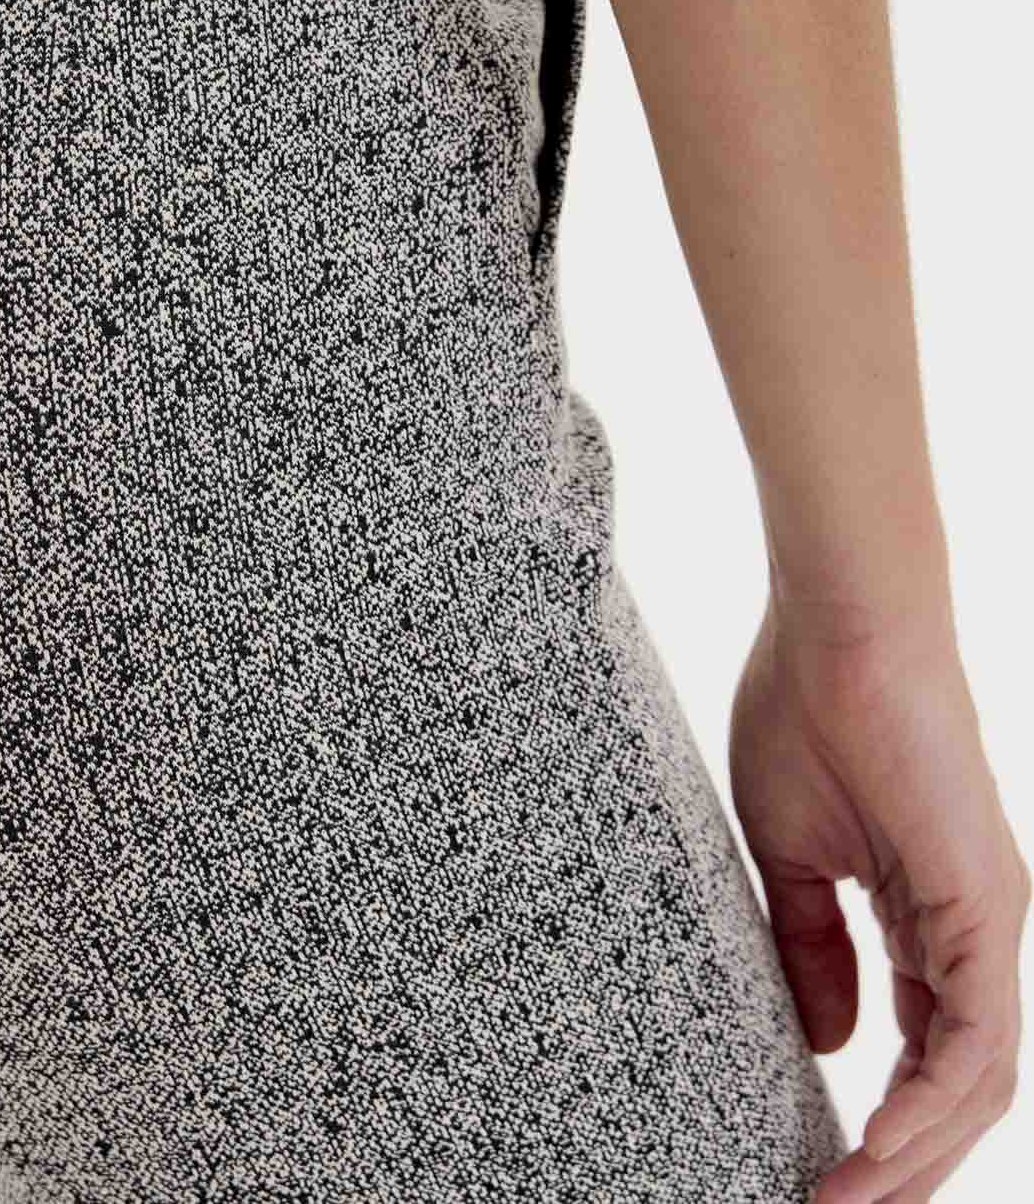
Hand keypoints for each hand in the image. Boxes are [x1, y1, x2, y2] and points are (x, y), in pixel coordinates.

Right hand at [728, 592, 1028, 1200]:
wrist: (838, 629)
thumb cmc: (804, 709)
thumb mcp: (787, 853)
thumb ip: (808, 947)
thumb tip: (829, 1042)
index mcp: (928, 916)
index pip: (924, 1050)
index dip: (880, 1119)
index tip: (814, 1165)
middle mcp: (972, 931)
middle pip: (958, 1087)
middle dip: (901, 1163)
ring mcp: (987, 921)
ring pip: (977, 1082)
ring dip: (913, 1156)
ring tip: (846, 1200)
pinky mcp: (987, 908)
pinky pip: (976, 1041)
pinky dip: (931, 1106)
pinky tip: (877, 1144)